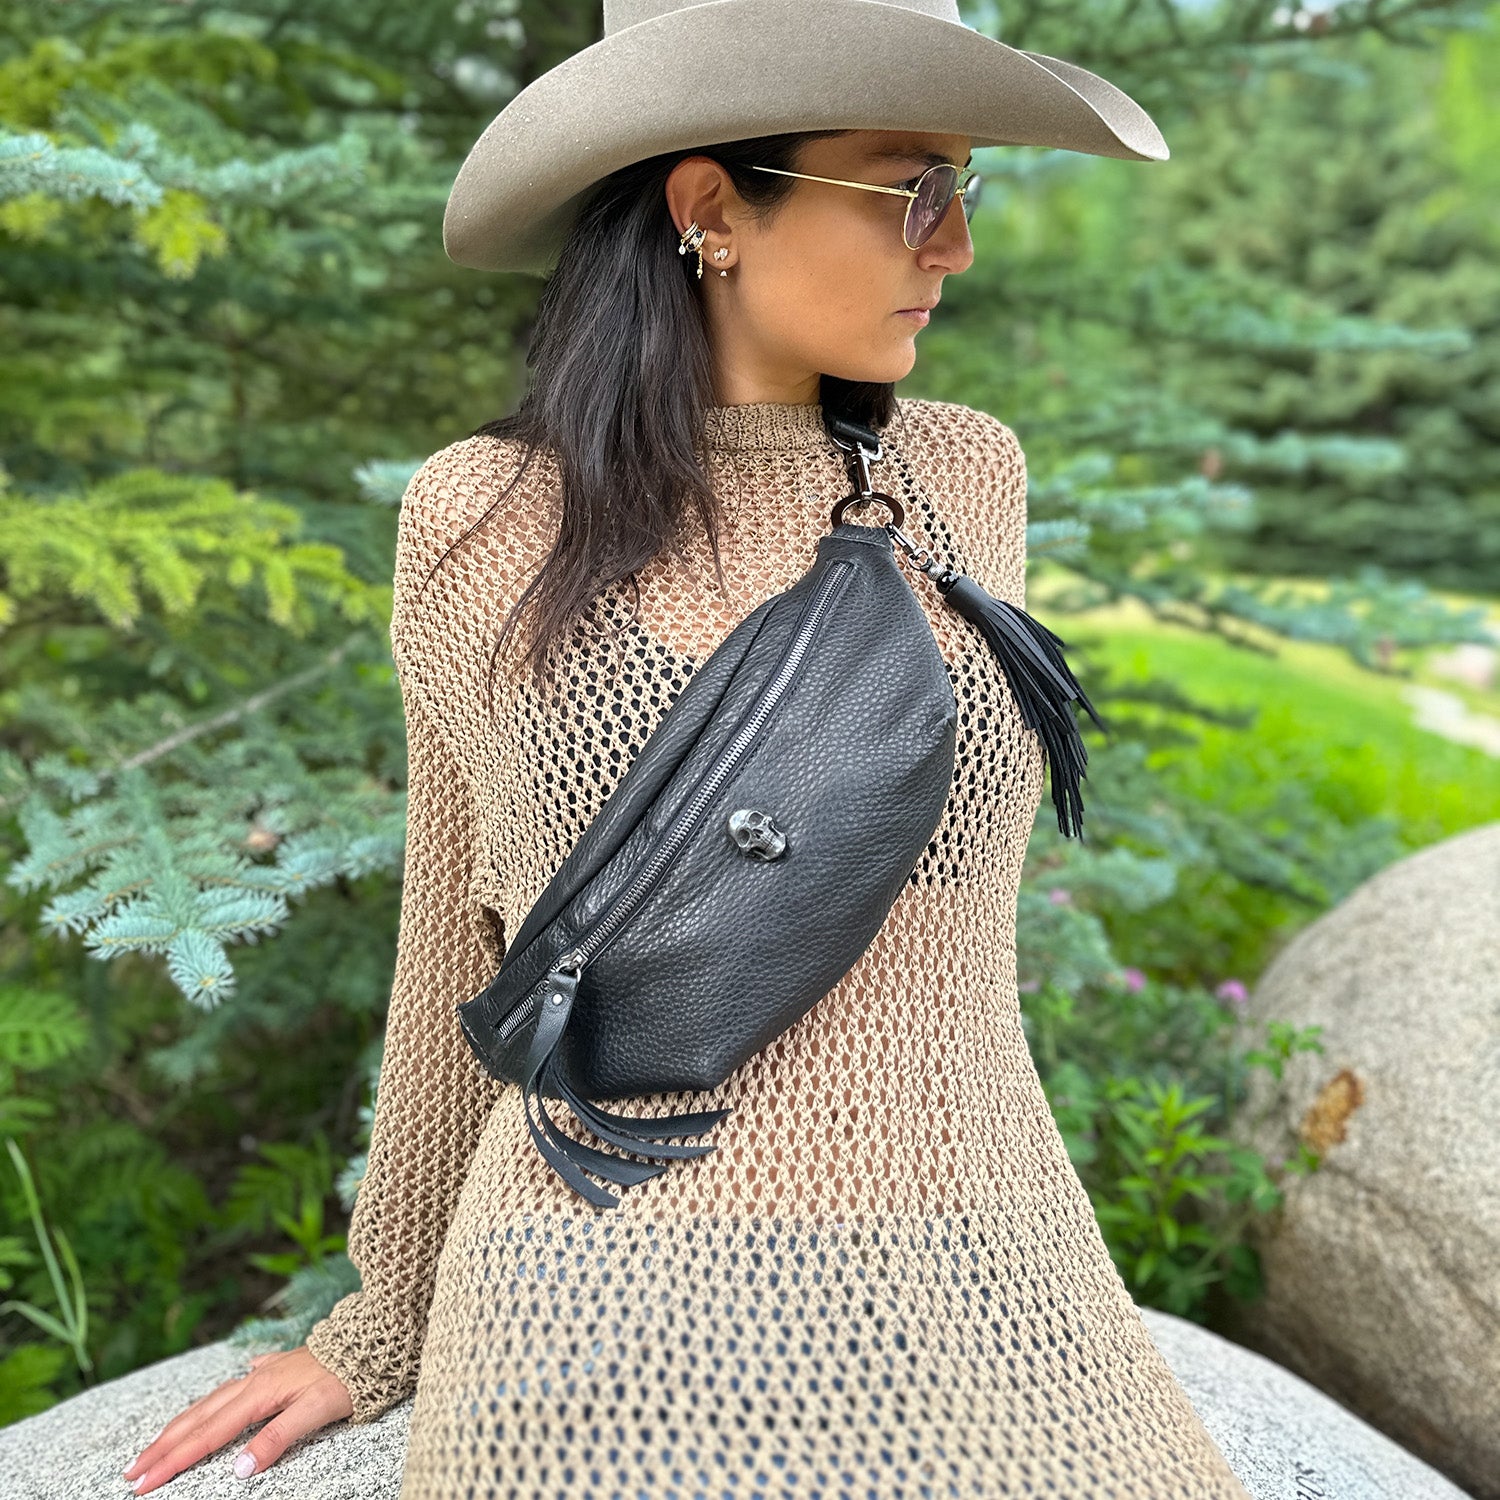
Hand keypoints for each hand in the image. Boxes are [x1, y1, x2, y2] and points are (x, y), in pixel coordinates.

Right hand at [121, 1345, 353, 1492]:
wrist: (373, 1337)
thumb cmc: (348, 1375)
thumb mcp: (317, 1409)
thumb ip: (278, 1438)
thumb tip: (239, 1470)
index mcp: (259, 1394)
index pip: (206, 1436)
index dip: (173, 1461)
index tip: (143, 1484)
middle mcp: (253, 1381)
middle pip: (197, 1419)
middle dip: (162, 1447)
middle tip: (130, 1474)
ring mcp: (263, 1372)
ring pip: (210, 1402)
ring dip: (180, 1426)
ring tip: (155, 1445)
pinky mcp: (276, 1368)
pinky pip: (232, 1388)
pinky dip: (213, 1401)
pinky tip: (215, 1398)